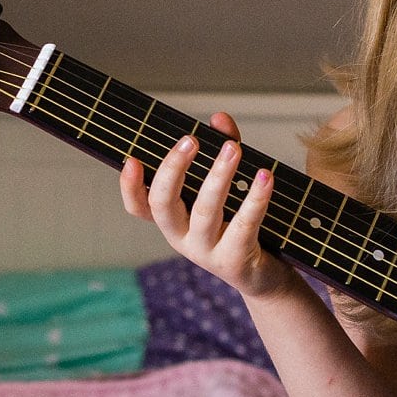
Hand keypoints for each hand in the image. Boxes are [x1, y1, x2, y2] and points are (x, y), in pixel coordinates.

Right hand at [119, 111, 298, 300]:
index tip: (132, 159)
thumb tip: (219, 118)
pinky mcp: (235, 261)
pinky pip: (244, 225)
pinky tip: (264, 176)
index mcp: (174, 222)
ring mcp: (207, 253)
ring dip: (218, 176)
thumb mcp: (228, 190)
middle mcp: (183, 239)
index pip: (141, 207)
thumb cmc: (241, 228)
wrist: (266, 278)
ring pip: (204, 211)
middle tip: (190, 139)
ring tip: (233, 148)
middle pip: (164, 205)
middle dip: (173, 170)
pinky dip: (254, 198)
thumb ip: (222, 152)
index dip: (130, 187)